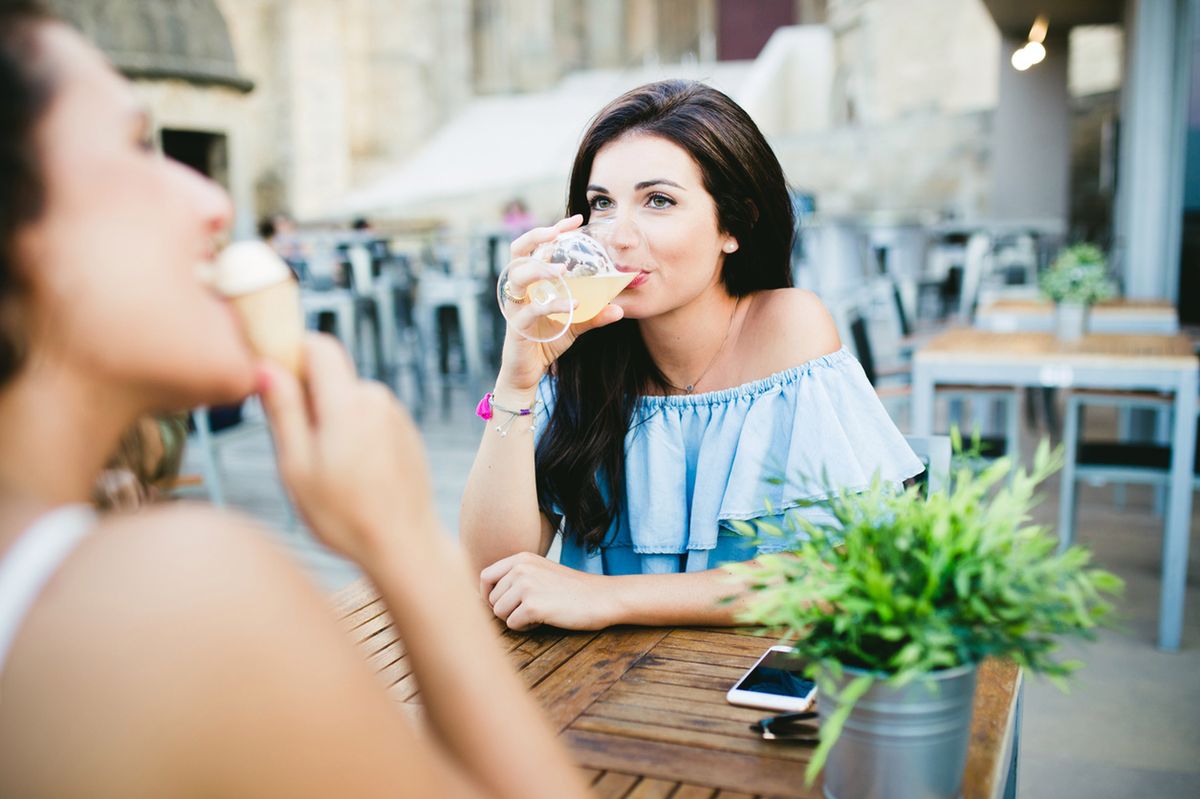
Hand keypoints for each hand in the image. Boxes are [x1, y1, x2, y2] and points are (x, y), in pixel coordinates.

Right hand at [259, 334, 438, 564]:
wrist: (405, 545)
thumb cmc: (343, 514)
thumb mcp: (297, 465)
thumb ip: (283, 410)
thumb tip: (265, 366)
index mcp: (348, 401)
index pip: (319, 345)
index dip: (292, 355)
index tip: (275, 386)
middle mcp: (377, 398)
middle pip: (332, 376)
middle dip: (309, 399)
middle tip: (299, 449)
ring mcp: (396, 415)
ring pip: (350, 400)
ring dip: (332, 421)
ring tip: (330, 471)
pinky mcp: (407, 432)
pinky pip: (370, 419)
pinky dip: (355, 434)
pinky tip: (355, 476)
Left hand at [480, 552, 616, 630]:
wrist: (601, 597)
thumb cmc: (571, 589)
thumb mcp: (541, 571)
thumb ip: (515, 576)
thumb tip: (482, 596)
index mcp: (521, 558)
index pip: (484, 576)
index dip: (487, 595)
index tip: (501, 605)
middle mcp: (520, 568)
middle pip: (490, 599)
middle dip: (505, 610)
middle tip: (529, 610)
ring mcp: (526, 585)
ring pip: (499, 613)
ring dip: (515, 620)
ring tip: (537, 614)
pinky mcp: (533, 605)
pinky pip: (512, 625)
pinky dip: (525, 628)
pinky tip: (543, 620)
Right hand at [497, 215, 624, 393]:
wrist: (528, 372)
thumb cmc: (547, 340)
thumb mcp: (575, 324)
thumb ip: (594, 314)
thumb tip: (619, 308)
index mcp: (531, 280)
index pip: (536, 245)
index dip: (553, 229)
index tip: (576, 220)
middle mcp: (519, 288)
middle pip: (517, 251)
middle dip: (538, 237)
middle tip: (559, 233)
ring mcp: (515, 305)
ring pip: (519, 277)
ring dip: (541, 269)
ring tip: (564, 270)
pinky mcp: (516, 326)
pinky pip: (532, 310)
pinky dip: (553, 305)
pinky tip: (574, 304)